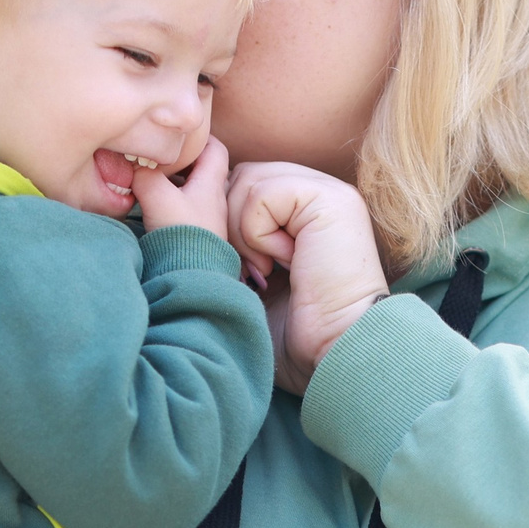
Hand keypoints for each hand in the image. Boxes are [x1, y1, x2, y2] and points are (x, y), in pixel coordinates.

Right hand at [136, 137, 231, 237]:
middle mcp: (214, 198)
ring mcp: (207, 216)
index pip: (216, 148)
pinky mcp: (198, 231)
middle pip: (202, 166)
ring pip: (193, 187)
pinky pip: (186, 206)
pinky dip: (172, 198)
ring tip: (153, 176)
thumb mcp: (158, 197)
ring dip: (175, 179)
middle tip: (161, 153)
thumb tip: (133, 163)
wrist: (192, 276)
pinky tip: (156, 203)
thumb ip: (144, 174)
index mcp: (211, 183)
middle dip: (182, 157)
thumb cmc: (182, 234)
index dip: (200, 137)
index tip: (178, 135)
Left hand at [226, 161, 389, 393]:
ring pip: (247, 181)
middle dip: (230, 224)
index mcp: (308, 208)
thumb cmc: (296, 332)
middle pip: (242, 176)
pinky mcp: (329, 200)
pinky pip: (262, 195)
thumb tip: (194, 213)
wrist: (335, 351)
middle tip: (251, 272)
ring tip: (267, 270)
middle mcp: (321, 192)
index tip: (244, 270)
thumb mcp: (257, 273)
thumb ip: (239, 235)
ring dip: (244, 233)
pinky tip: (284, 263)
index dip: (228, 221)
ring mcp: (329, 193)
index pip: (245, 184)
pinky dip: (258, 234)